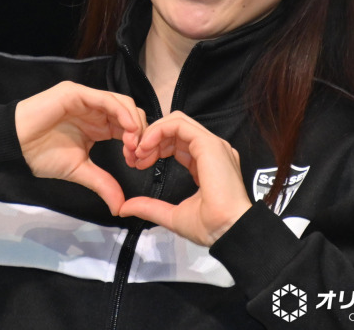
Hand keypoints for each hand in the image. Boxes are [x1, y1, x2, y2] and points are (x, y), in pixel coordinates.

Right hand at [15, 81, 146, 214]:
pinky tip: (127, 129)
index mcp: (99, 125)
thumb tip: (120, 207)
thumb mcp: (79, 170)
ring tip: (133, 143)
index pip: (128, 127)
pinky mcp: (78, 93)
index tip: (137, 161)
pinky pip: (106, 99)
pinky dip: (121, 112)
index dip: (138, 141)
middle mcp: (96, 109)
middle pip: (131, 113)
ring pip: (122, 103)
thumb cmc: (41, 154)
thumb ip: (102, 183)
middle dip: (140, 132)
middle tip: (138, 153)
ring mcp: (88, 99)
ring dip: (134, 122)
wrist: (16, 144)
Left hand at [118, 111, 251, 245]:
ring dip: (153, 133)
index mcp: (206, 162)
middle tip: (134, 156)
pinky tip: (146, 146)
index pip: (177, 143)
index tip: (138, 163)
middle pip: (175, 129)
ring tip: (139, 151)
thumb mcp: (173, 215)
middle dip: (151, 139)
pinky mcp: (209, 144)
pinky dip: (159, 130)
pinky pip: (180, 124)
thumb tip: (125, 207)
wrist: (229, 231)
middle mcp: (211, 149)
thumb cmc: (210, 226)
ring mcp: (212, 144)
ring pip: (177, 121)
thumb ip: (150, 207)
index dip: (155, 148)